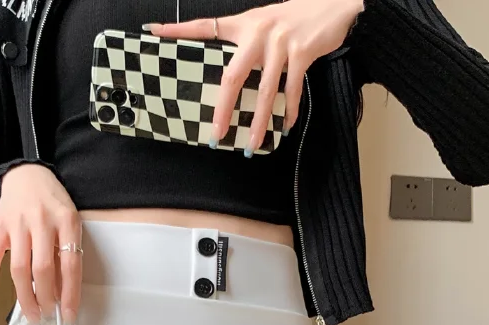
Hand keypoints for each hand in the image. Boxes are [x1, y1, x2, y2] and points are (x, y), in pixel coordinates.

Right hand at [0, 163, 81, 324]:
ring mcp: (17, 222)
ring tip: (31, 314)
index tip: (69, 318)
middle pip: (42, 269)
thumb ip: (66, 255)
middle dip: (45, 299)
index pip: (71, 265)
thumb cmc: (53, 205)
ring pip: (19, 268)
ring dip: (25, 297)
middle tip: (47, 317)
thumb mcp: (69, 224)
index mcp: (66, 220)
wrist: (27, 174)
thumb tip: (64, 296)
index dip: (70, 295)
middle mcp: (41, 220)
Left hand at [145, 0, 362, 153]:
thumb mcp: (266, 24)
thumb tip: (231, 79)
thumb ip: (247, 45)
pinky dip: (290, 111)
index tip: (153, 31)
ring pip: (265, 90)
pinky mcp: (302, 51)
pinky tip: (285, 127)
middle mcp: (259, 31)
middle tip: (216, 135)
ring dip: (259, 122)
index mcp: (244, 24)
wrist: (335, 6)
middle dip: (223, 109)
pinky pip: (292, 89)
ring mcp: (280, 42)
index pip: (205, 26)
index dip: (178, 29)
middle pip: (233, 76)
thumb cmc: (296, 20)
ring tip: (252, 145)